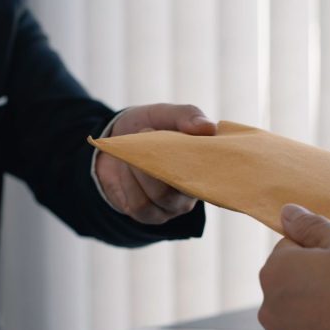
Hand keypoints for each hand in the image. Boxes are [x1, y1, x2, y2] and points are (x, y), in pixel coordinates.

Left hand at [95, 103, 215, 222]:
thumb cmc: (150, 128)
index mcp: (205, 169)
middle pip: (183, 189)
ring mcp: (169, 207)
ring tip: (132, 152)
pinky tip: (125, 167)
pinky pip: (140, 206)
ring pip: (159, 198)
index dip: (199, 161)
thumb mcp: (166, 114)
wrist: (116, 143)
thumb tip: (209, 128)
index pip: (213, 174)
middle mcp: (191, 193)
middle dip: (160, 163)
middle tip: (146, 133)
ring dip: (141, 172)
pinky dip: (129, 184)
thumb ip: (187, 116)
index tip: (181, 138)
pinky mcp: (147, 215)